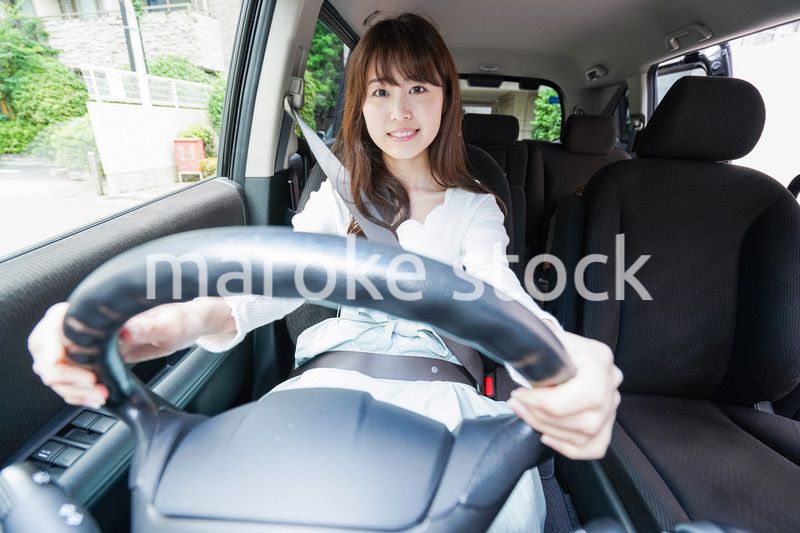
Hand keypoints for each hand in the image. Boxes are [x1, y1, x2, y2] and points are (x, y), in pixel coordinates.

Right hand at [28, 298, 234, 407]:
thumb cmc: (184, 316)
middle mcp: (90, 324)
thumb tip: (127, 332)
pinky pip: (71, 377)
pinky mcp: (97, 356)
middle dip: (61, 374)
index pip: (54, 324)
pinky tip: (97, 397)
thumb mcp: (173, 321)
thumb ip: (150, 325)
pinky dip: (77, 392)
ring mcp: (91, 341)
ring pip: (54, 366)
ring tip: (97, 396)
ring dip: (68, 387)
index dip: (54, 350)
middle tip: (91, 388)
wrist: (193, 323)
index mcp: (101, 308)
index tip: (77, 371)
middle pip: (46, 349)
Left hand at [508, 330, 621, 459]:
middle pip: (586, 420)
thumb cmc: (552, 345)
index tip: (520, 395)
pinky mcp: (606, 421)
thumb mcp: (544, 340)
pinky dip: (567, 447)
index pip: (584, 393)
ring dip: (548, 429)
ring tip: (525, 414)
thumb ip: (536, 353)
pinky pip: (594, 447)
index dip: (546, 401)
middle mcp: (611, 383)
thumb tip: (523, 365)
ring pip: (587, 436)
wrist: (561, 349)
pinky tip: (547, 435)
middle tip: (518, 404)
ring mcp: (612, 404)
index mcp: (600, 360)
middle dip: (542, 416)